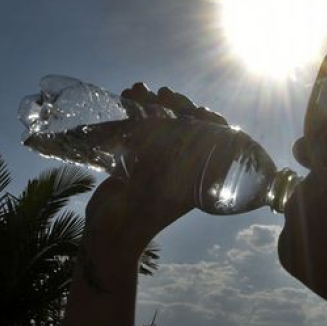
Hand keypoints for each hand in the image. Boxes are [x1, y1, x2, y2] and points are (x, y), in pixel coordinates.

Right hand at [81, 84, 228, 266]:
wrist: (110, 236)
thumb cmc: (142, 215)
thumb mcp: (163, 186)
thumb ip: (174, 157)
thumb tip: (184, 121)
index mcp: (199, 177)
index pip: (215, 141)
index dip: (210, 121)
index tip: (198, 109)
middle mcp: (183, 168)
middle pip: (188, 127)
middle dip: (175, 106)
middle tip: (164, 93)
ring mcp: (160, 162)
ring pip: (162, 124)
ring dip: (150, 104)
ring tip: (136, 89)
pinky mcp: (138, 160)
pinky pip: (140, 131)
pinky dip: (132, 114)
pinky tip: (124, 97)